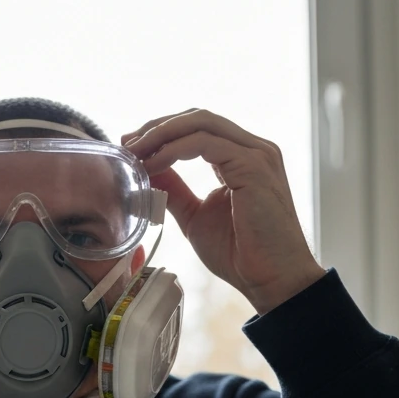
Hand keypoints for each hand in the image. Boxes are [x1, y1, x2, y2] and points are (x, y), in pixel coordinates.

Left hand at [122, 108, 325, 314]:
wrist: (271, 279)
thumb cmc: (241, 254)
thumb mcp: (195, 215)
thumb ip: (175, 190)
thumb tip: (149, 170)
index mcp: (242, 157)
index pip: (199, 128)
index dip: (163, 131)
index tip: (132, 146)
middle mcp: (253, 149)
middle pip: (198, 118)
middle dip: (158, 127)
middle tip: (127, 142)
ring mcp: (256, 154)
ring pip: (201, 123)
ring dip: (162, 134)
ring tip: (135, 152)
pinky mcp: (253, 166)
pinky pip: (204, 144)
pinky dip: (173, 150)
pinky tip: (154, 164)